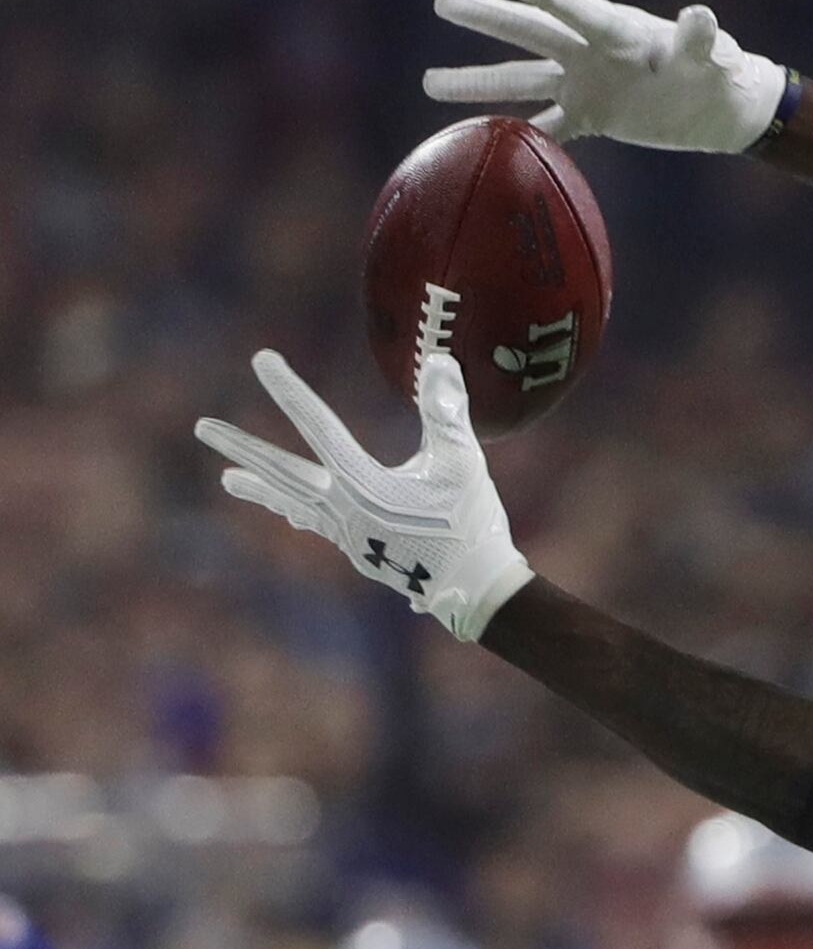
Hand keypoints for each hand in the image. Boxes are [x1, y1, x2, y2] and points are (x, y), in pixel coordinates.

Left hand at [198, 352, 530, 640]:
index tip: (261, 360)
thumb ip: (446, 411)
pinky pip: (313, 522)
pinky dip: (292, 509)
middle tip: (202, 427)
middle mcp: (343, 508)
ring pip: (291, 501)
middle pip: (282, 471)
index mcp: (363, 484)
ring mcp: (346, 533)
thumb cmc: (470, 522)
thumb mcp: (463, 461)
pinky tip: (285, 507)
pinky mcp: (357, 549)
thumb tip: (436, 360)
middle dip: (242, 447)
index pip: (318, 425)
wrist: (474, 588)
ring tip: (225, 478)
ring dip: (258, 486)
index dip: (288, 390)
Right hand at [426, 0, 785, 152]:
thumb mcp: (712, 58)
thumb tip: (700, 15)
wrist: (718, 105)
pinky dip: (517, 135)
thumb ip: (699, 40)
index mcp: (619, 31)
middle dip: (488, 17)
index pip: (576, 9)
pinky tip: (476, 142)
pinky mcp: (588, 115)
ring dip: (477, 82)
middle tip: (443, 1)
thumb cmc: (717, 73)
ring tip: (428, 82)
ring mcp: (583, 82)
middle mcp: (590, 52)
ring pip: (522, 80)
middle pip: (532, 32)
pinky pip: (546, 126)